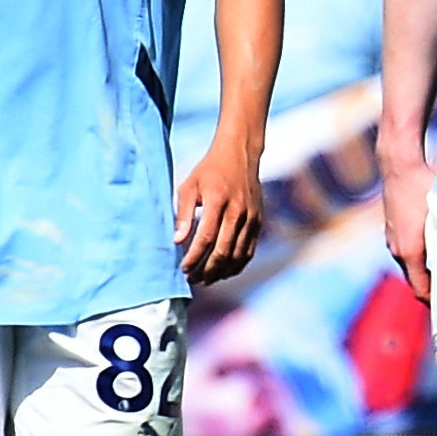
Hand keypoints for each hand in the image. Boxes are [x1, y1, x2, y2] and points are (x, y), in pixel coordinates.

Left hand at [175, 136, 264, 284]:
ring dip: (221, 272)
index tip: (183, 269)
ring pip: (238, 255)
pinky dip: (237, 265)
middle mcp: (238, 211)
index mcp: (218, 200)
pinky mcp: (259, 221)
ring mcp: (252, 217)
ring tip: (206, 280)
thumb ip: (182, 214)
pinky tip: (224, 272)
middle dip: (206, 270)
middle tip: (192, 280)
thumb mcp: (189, 186)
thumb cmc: (209, 171)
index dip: (193, 257)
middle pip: (223, 251)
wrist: (241, 155)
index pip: (206, 238)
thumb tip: (177, 241)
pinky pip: (249, 250)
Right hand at [382, 147, 436, 301]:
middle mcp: (397, 246)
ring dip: (431, 269)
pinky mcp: (394, 224)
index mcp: (408, 249)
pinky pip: (409, 249)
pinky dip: (423, 254)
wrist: (397, 157)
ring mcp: (393, 235)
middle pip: (417, 279)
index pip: (421, 290)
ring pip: (414, 263)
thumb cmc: (424, 179)